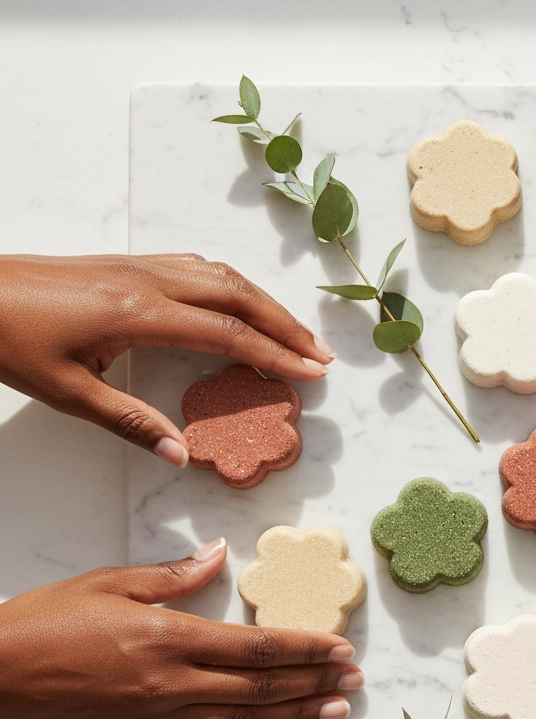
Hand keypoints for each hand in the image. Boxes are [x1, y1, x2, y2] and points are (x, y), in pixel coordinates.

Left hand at [0, 253, 334, 466]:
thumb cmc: (11, 339)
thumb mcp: (69, 392)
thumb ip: (133, 423)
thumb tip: (183, 455)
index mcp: (140, 315)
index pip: (229, 334)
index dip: (276, 355)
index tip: (312, 373)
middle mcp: (150, 282)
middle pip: (240, 296)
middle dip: (287, 326)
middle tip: (321, 354)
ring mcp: (141, 266)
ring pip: (222, 275)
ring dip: (265, 302)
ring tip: (293, 332)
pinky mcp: (129, 264)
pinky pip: (198, 266)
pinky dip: (234, 285)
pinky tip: (240, 302)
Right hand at [0, 539, 361, 718]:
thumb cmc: (48, 620)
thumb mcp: (112, 581)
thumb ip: (174, 575)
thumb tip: (220, 555)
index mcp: (170, 637)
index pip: (257, 645)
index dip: (305, 648)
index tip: (340, 649)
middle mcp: (172, 683)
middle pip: (260, 685)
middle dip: (314, 683)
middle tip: (354, 682)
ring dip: (293, 717)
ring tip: (334, 712)